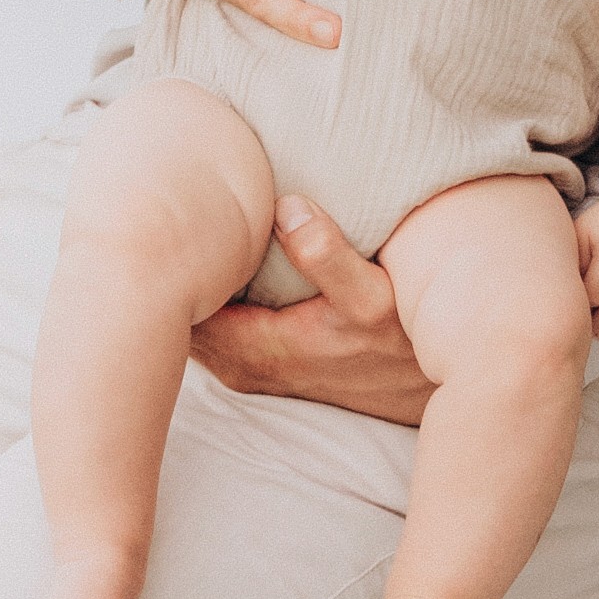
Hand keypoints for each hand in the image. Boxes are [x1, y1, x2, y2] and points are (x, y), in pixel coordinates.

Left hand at [186, 197, 435, 425]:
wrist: (431, 391)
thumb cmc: (402, 342)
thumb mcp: (375, 298)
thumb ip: (326, 256)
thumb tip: (287, 208)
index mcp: (254, 347)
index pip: (177, 307)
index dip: (169, 258)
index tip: (173, 216)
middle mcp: (240, 365)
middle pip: (174, 315)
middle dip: (166, 268)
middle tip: (168, 214)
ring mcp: (248, 368)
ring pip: (190, 324)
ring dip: (186, 283)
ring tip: (185, 231)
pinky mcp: (260, 363)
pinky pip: (211, 328)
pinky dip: (207, 296)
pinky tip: (214, 262)